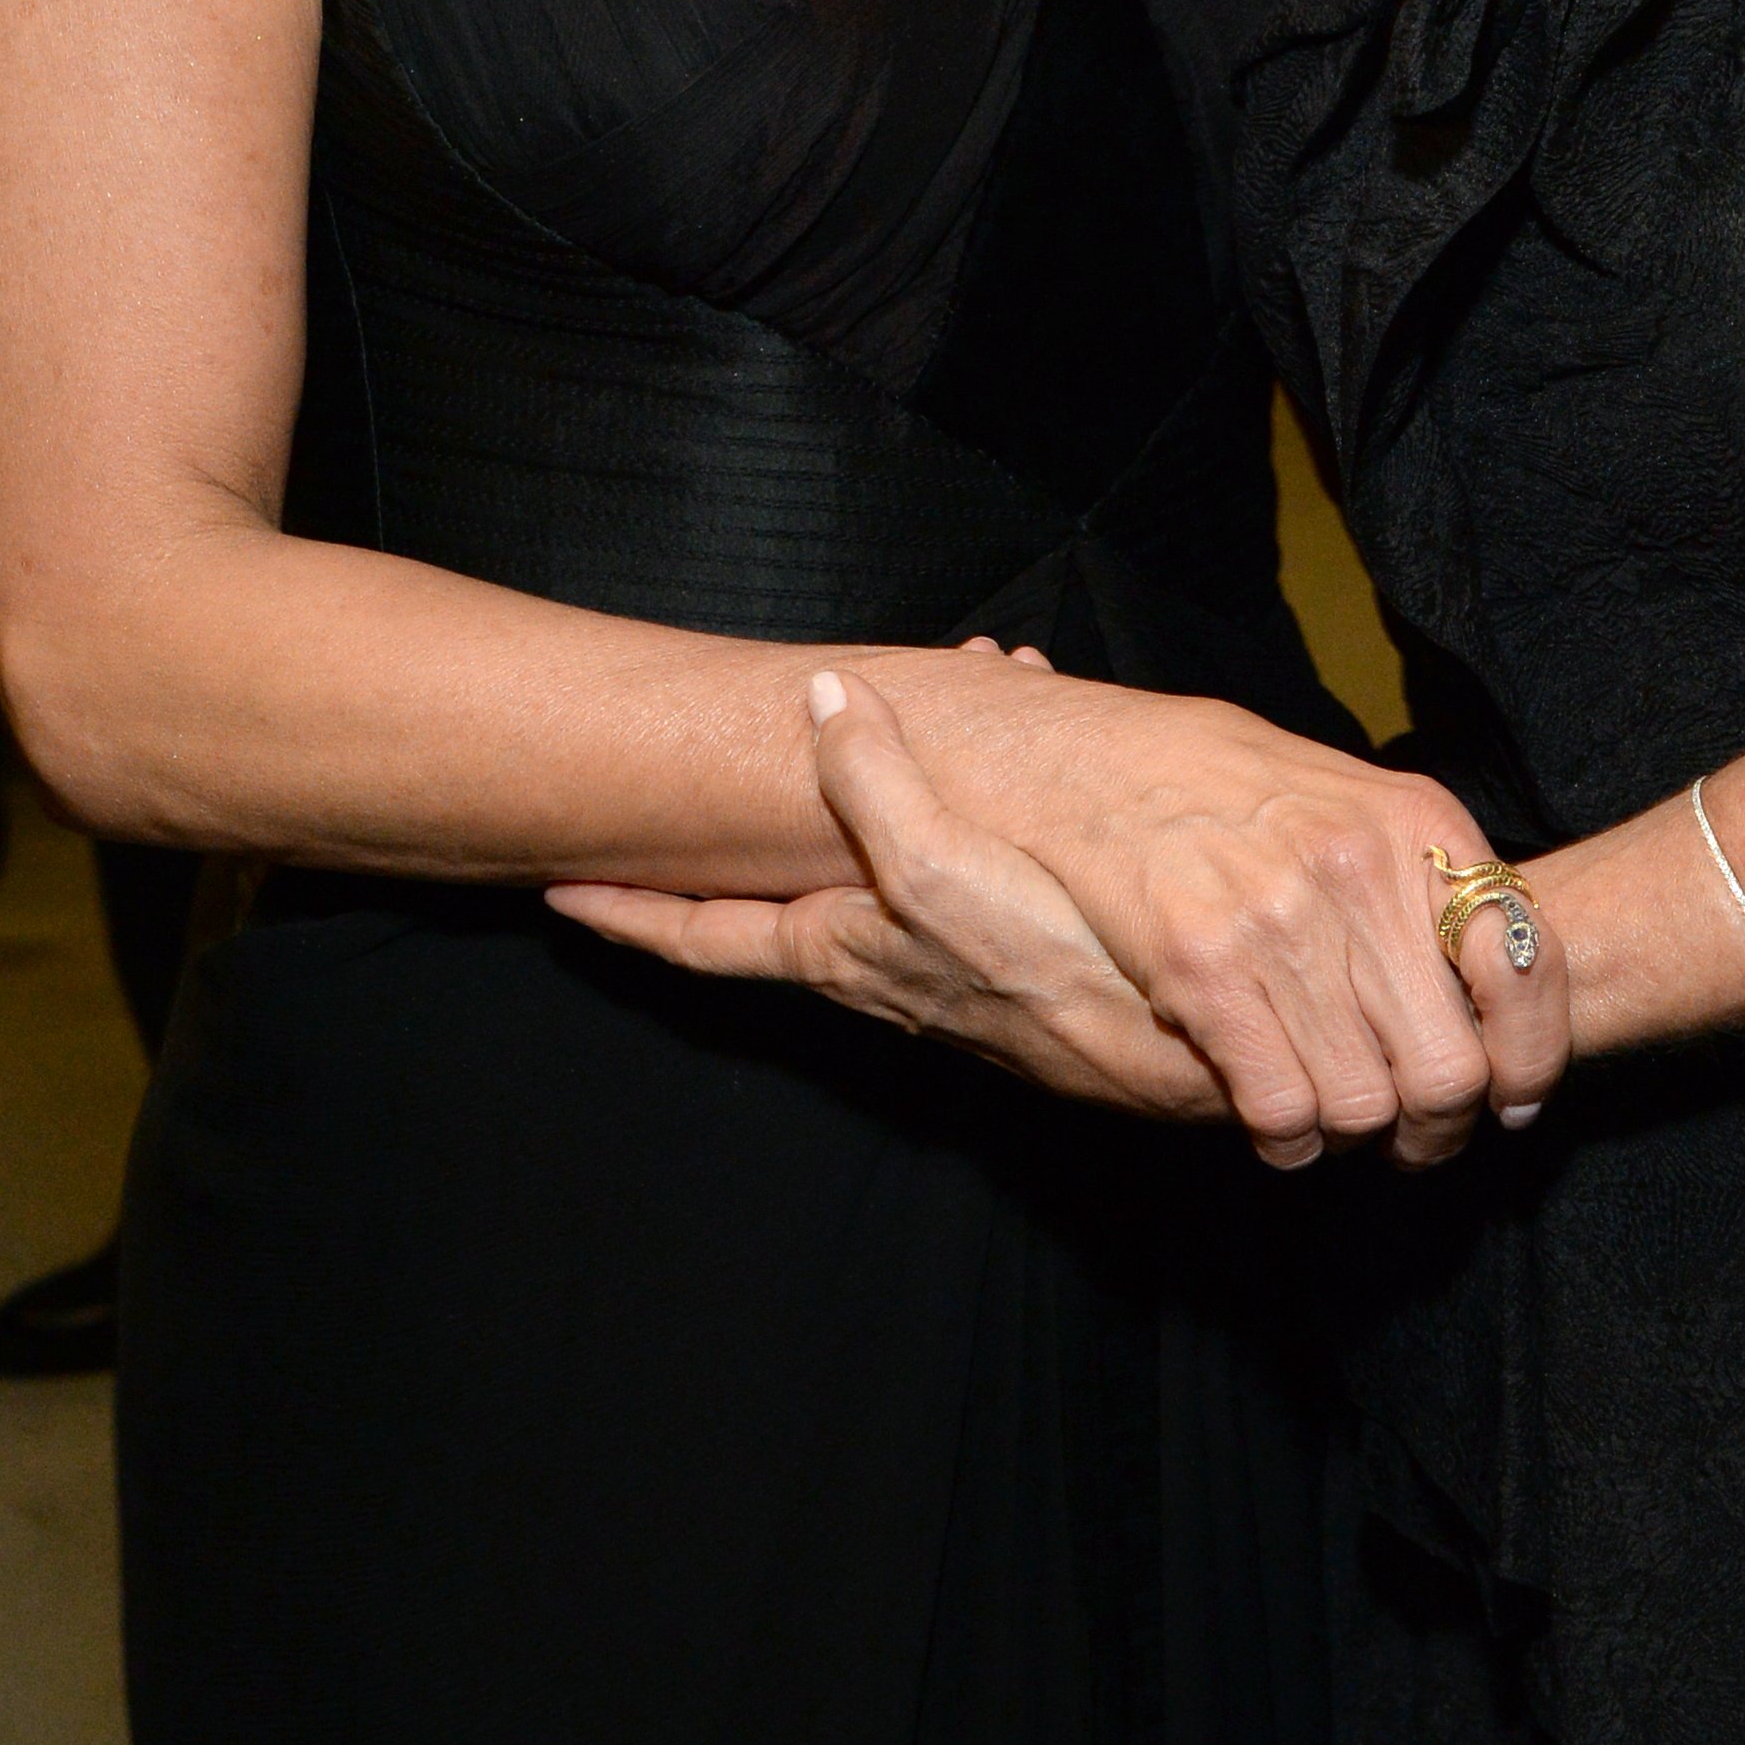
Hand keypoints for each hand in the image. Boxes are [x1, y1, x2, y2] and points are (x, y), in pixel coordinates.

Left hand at [552, 672, 1229, 1120]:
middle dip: (759, 819)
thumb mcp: (944, 874)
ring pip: (884, 862)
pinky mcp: (1017, 960)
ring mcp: (949, 967)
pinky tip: (1025, 751)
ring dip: (882, 786)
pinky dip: (967, 799)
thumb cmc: (1057, 972)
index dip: (625, 915)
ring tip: (926, 693)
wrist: (1191, 1051)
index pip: (704, 937)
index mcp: (844, 950)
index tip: (553, 895)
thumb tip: (823, 695)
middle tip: (742, 747)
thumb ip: (878, 788)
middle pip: (785, 893)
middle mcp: (882, 966)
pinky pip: (963, 860)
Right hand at [879, 647, 1568, 1170]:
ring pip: (1365, 1104)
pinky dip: (1287, 1139)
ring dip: (1354, 1138)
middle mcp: (1360, 868)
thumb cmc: (1216, 783)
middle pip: (1448, 1066)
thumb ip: (1412, 875)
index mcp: (1415, 821)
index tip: (1513, 1099)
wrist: (1080, 758)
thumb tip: (1488, 974)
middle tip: (1417, 1137)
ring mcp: (1280, 919)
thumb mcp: (1343, 794)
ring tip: (1334, 1121)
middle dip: (1438, 1126)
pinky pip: (1283, 1108)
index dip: (1531, 1058)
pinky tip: (1277, 1122)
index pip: (1526, 967)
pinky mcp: (1204, 971)